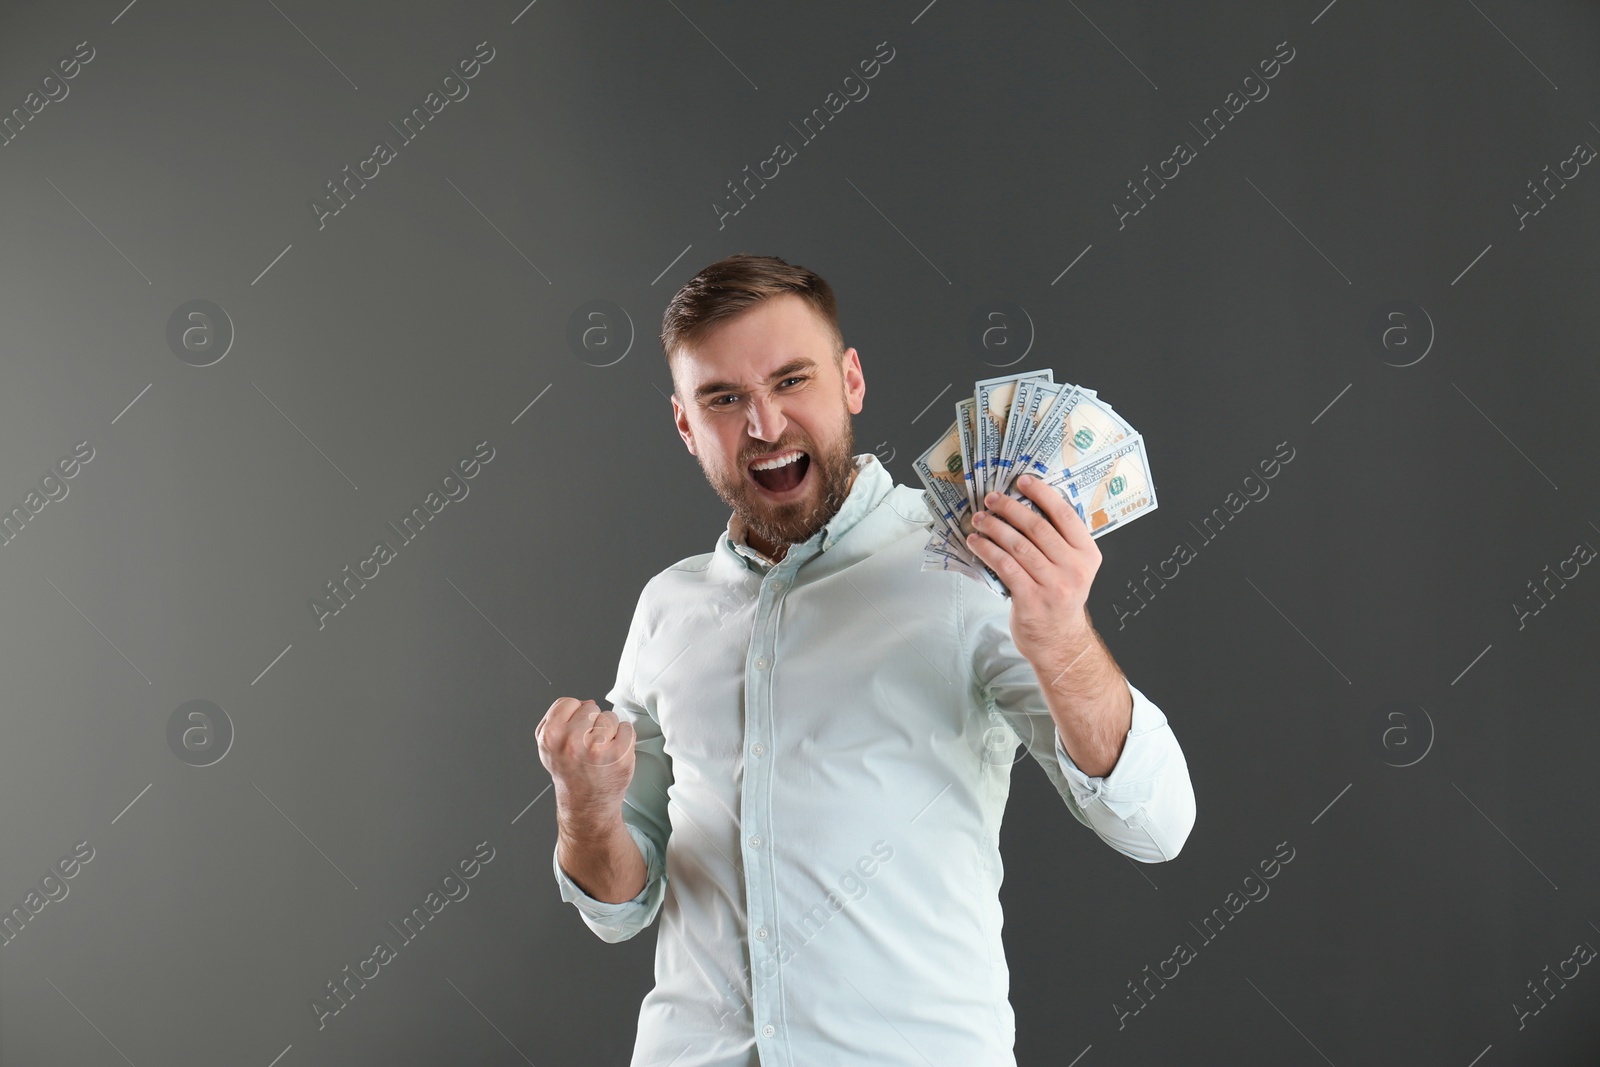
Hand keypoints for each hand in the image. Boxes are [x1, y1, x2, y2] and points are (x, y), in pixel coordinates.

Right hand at [536, 697, 635, 817]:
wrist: (587, 804)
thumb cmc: (570, 772)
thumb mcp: (547, 746)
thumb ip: (555, 718)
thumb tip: (582, 702)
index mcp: (551, 736)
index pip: (568, 702)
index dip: (573, 715)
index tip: (574, 732)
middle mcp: (572, 742)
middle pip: (591, 707)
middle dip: (592, 722)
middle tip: (588, 745)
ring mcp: (597, 749)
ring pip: (610, 716)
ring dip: (609, 730)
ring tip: (600, 751)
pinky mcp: (620, 755)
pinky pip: (627, 728)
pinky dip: (624, 738)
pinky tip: (614, 754)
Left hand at [965, 474, 1101, 668]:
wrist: (1059, 642)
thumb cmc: (1060, 599)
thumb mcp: (1072, 569)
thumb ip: (1059, 542)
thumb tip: (1026, 506)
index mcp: (1088, 555)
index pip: (1065, 515)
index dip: (1042, 493)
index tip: (1022, 481)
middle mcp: (1074, 569)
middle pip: (1037, 527)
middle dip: (1010, 508)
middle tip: (992, 499)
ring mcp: (1053, 585)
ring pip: (1018, 545)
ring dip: (994, 528)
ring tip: (979, 519)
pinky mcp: (1031, 599)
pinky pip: (1005, 566)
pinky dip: (987, 550)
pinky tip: (976, 543)